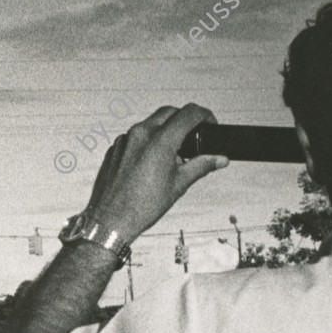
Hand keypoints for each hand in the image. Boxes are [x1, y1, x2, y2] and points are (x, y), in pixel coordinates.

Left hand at [84, 104, 228, 242]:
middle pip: (169, 112)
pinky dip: (148, 140)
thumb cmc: (142, 206)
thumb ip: (202, 166)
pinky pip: (135, 136)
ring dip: (165, 129)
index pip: (189, 113)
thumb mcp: (179, 184)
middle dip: (185, 119)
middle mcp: (140, 134)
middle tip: (194, 137)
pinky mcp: (114, 148)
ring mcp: (124, 140)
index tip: (210, 124)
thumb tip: (221, 159)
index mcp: (160, 141)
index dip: (205, 115)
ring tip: (173, 153)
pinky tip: (152, 160)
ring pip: (150, 123)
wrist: (110, 220)